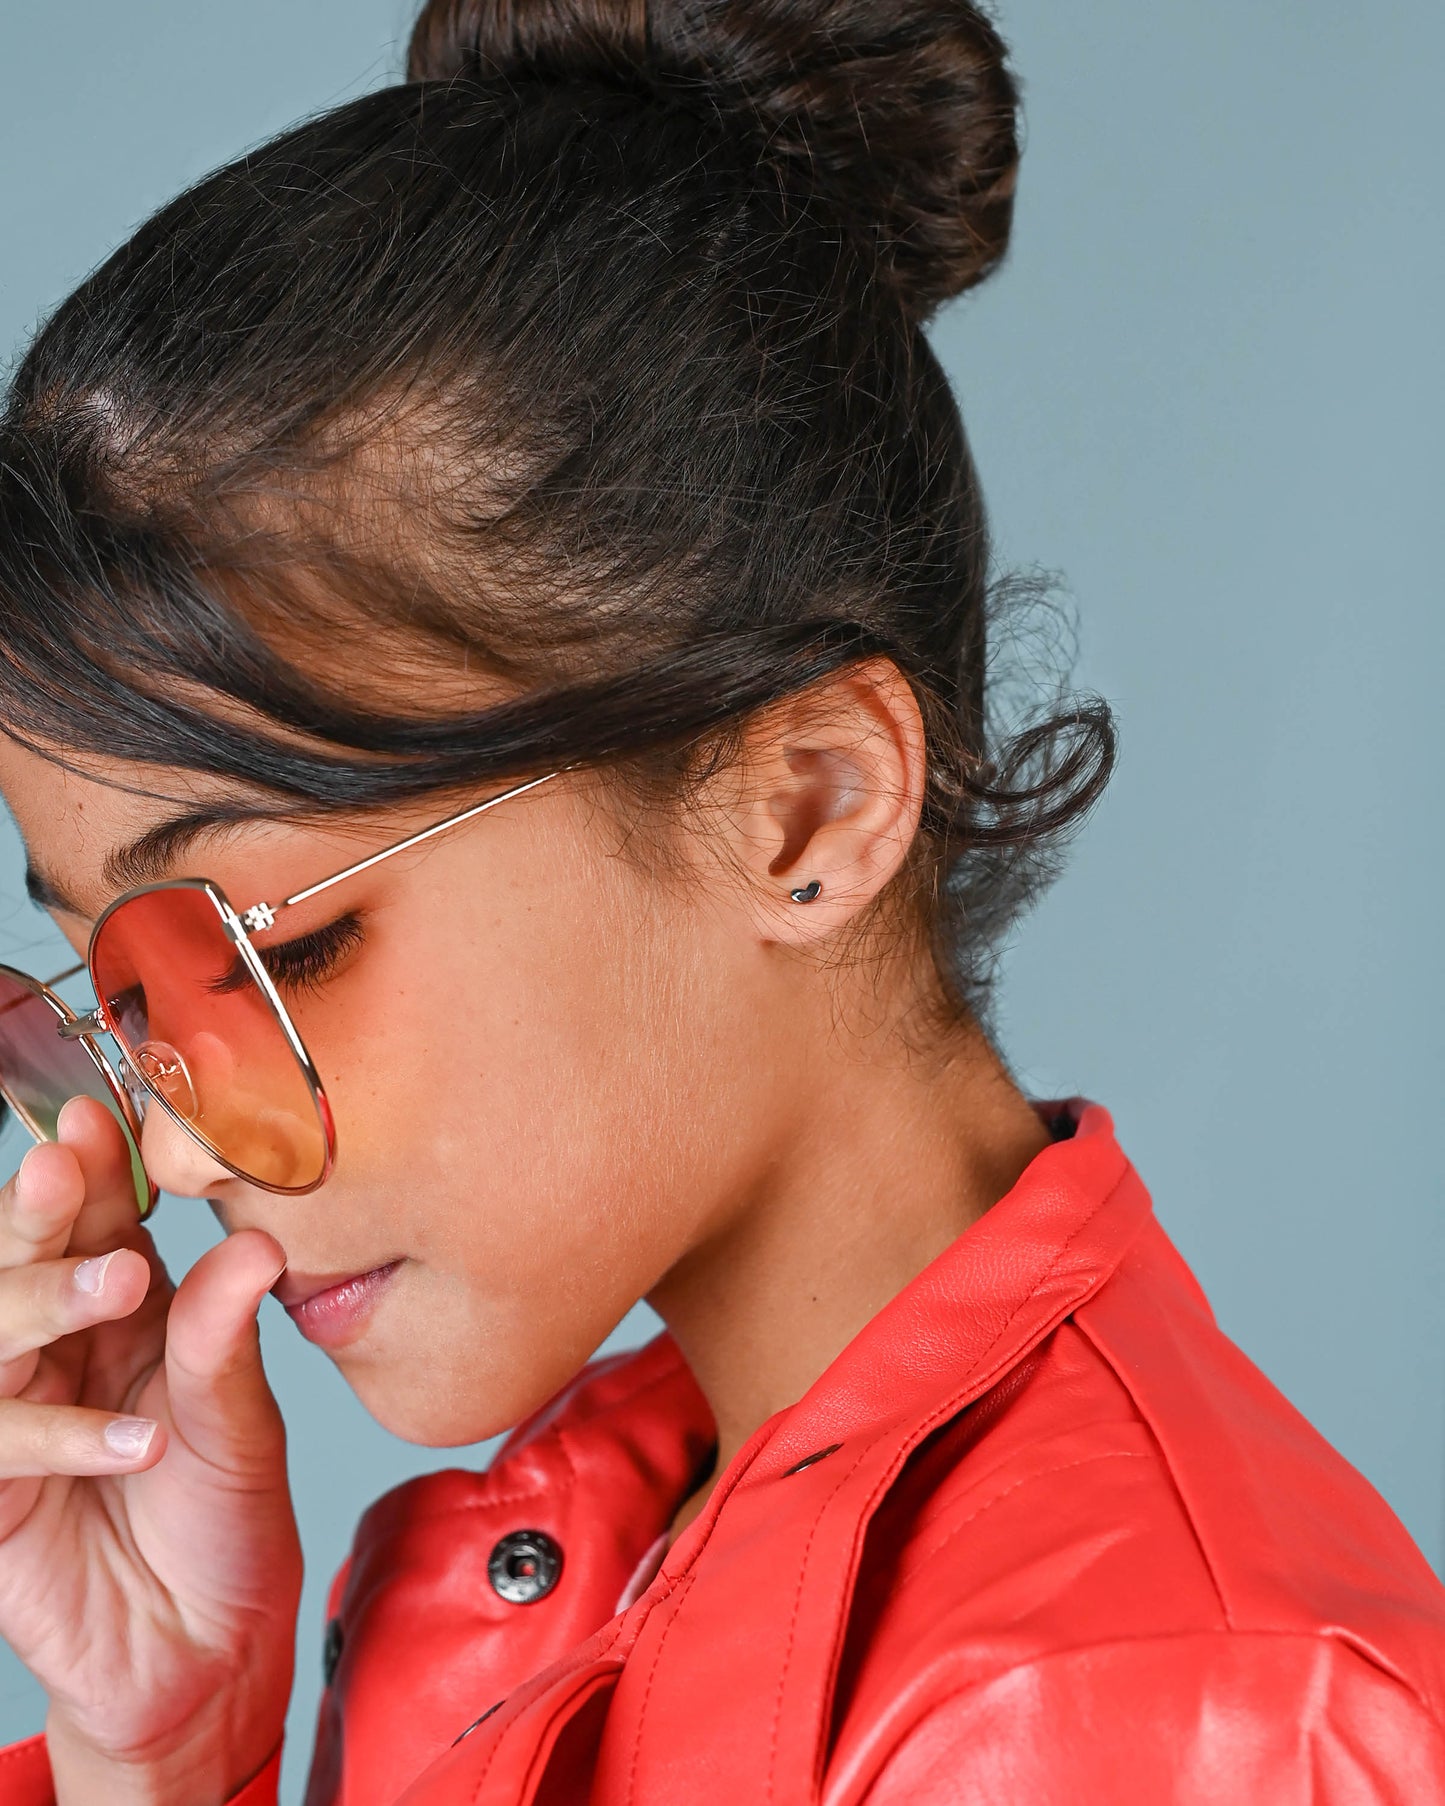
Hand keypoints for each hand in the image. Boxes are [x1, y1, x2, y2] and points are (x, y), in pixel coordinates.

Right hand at [0, 1096, 300, 1804]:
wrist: (206, 1647)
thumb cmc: (225, 1518)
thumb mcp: (240, 1420)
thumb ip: (225, 1338)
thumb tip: (256, 1244)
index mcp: (124, 1311)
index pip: (93, 1222)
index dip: (88, 1171)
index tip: (95, 1120)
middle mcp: (62, 1349)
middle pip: (21, 1261)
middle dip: (38, 1210)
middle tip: (65, 1166)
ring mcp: (19, 1414)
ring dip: (46, 1299)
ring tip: (120, 1281)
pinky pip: (2, 1441)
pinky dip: (61, 1434)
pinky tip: (134, 1437)